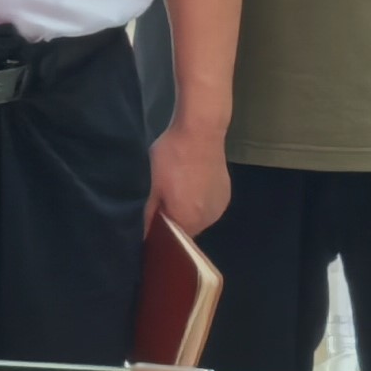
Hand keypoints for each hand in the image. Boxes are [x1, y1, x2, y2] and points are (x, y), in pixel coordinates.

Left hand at [149, 116, 231, 235]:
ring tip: (180, 189)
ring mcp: (219, 207)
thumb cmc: (172, 157)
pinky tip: (194, 184)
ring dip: (189, 211)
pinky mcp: (226, 194)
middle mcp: (206, 220)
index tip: (153, 218)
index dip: (161, 231)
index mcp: (187, 221)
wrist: (201, 131)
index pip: (171, 240)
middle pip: (187, 230)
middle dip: (175, 219)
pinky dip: (201, 201)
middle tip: (164, 199)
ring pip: (199, 218)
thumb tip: (144, 233)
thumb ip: (148, 212)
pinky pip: (209, 206)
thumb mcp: (153, 184)